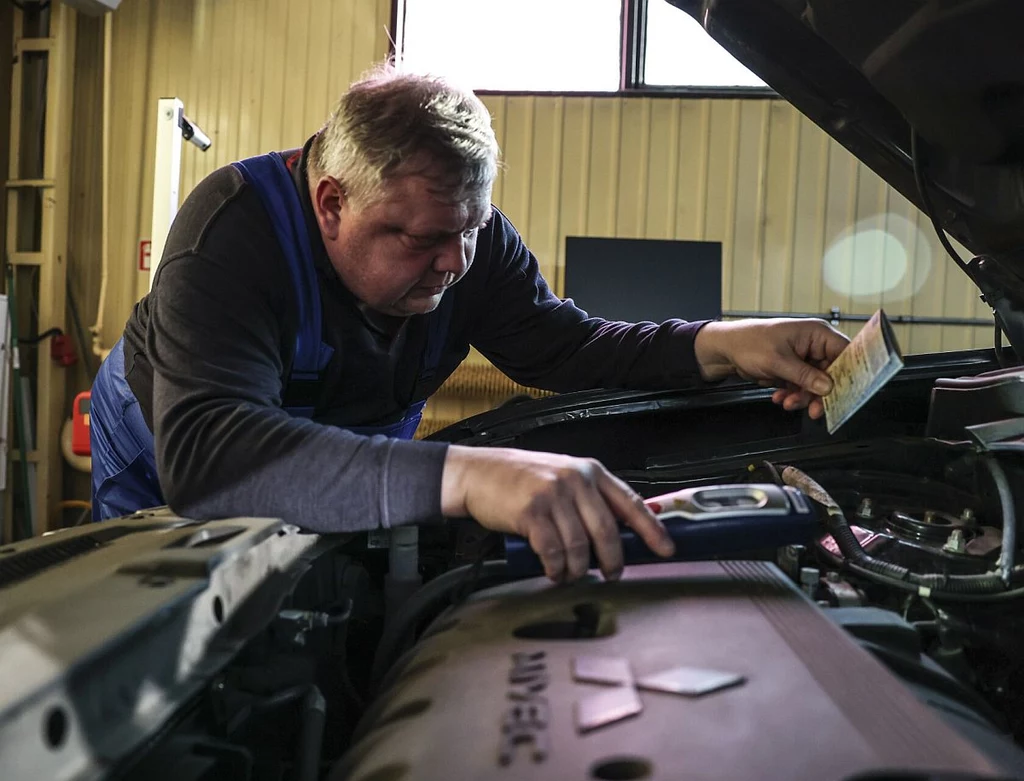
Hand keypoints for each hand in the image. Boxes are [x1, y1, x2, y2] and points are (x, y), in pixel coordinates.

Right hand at [440, 445, 674, 582]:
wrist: (479, 473)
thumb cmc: (521, 479)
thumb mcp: (563, 478)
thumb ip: (589, 499)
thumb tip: (621, 534)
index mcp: (590, 472)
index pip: (631, 503)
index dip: (652, 529)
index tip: (667, 549)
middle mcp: (575, 481)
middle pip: (607, 532)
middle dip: (613, 560)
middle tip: (612, 574)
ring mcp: (553, 496)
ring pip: (579, 547)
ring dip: (578, 569)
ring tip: (570, 574)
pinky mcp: (531, 513)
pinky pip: (553, 552)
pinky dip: (556, 568)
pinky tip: (553, 571)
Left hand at [694, 318, 849, 419]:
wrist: (726, 350)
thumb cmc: (749, 343)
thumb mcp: (778, 361)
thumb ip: (804, 376)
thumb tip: (828, 387)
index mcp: (816, 333)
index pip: (845, 353)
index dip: (846, 374)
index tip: (842, 394)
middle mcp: (814, 344)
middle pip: (831, 373)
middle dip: (819, 393)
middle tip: (813, 410)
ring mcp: (804, 358)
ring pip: (816, 384)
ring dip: (803, 397)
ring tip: (787, 402)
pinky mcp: (794, 369)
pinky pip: (802, 386)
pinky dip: (793, 395)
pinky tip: (780, 397)